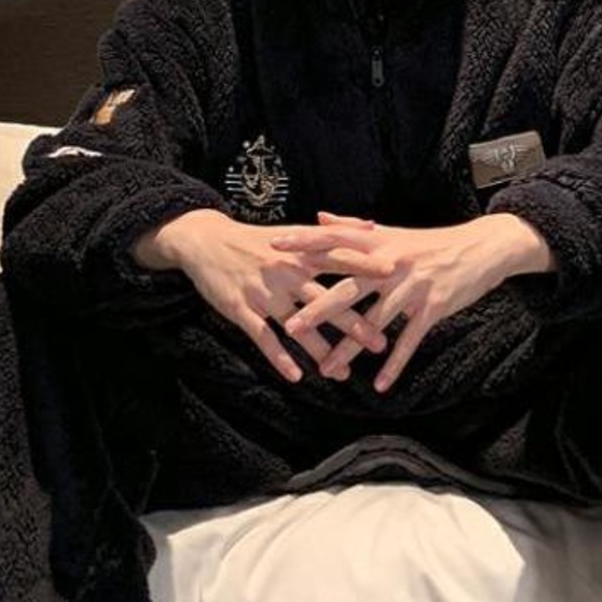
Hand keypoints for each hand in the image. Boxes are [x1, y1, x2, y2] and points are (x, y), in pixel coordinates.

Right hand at [132, 209, 392, 385]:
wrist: (206, 241)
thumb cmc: (256, 239)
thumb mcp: (294, 231)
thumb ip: (334, 231)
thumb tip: (371, 225)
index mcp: (301, 251)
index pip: (339, 258)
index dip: (366, 265)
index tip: (396, 274)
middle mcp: (285, 271)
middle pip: (325, 298)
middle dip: (353, 322)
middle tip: (379, 342)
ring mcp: (264, 292)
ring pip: (297, 324)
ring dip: (320, 349)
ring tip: (342, 372)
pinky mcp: (242, 309)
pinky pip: (263, 337)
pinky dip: (279, 357)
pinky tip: (296, 376)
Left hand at [284, 211, 551, 393]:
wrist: (483, 248)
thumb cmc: (433, 243)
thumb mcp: (393, 233)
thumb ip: (353, 227)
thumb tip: (319, 218)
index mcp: (379, 244)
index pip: (335, 241)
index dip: (305, 242)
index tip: (274, 246)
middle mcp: (392, 264)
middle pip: (349, 287)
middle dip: (319, 309)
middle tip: (291, 328)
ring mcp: (413, 287)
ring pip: (375, 321)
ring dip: (350, 348)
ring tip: (326, 370)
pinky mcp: (433, 308)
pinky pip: (409, 340)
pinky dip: (395, 364)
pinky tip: (380, 385)